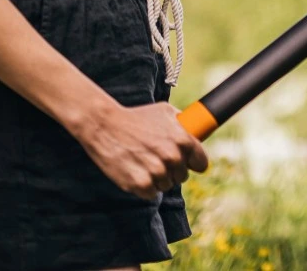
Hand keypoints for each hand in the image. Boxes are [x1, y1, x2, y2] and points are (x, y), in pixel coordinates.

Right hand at [73, 101, 209, 199]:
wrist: (105, 126)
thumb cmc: (136, 117)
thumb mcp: (165, 112)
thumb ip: (183, 124)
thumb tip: (196, 132)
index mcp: (184, 140)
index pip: (201, 164)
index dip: (193, 163)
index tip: (186, 162)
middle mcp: (173, 157)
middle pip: (182, 176)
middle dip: (172, 170)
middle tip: (156, 158)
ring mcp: (157, 172)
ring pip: (166, 185)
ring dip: (158, 178)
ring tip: (143, 162)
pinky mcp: (140, 184)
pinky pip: (151, 193)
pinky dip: (144, 186)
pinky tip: (136, 171)